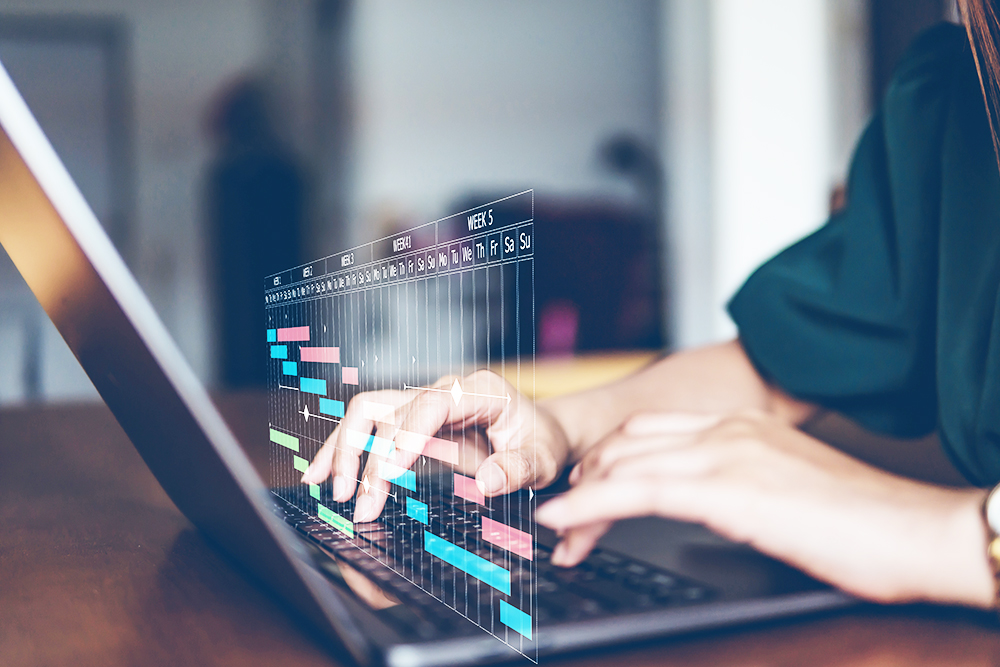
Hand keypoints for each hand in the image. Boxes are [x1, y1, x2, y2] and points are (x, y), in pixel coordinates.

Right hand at [302, 370, 570, 522]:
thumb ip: (518, 468)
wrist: (540, 433)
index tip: (388, 473)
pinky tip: (321, 474)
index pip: (431, 403)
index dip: (405, 435)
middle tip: (360, 500)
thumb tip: (487, 482)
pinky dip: (344, 449)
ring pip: (368, 411)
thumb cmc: (541, 442)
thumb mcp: (542, 459)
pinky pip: (369, 427)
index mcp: (478, 389)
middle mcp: (444, 390)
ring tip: (328, 488)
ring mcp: (423, 403)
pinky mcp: (410, 421)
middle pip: (390, 408)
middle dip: (367, 453)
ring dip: (344, 447)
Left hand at [535, 409, 992, 606]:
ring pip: (624, 465)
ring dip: (581, 498)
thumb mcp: (788, 490)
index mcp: (742, 425)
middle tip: (567, 513)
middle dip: (589, 477)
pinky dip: (591, 506)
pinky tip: (566, 522)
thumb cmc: (864, 523)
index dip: (611, 459)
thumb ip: (744, 484)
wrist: (915, 530)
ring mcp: (725, 453)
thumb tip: (714, 504)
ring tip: (557, 526)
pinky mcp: (725, 489)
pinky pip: (637, 492)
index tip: (589, 487)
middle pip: (628, 443)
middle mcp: (727, 429)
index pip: (651, 431)